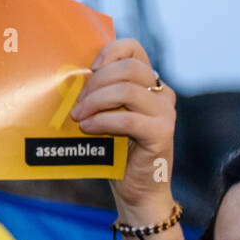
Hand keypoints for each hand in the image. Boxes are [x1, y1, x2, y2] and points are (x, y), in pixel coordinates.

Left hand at [72, 38, 176, 219]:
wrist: (138, 192)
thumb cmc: (119, 154)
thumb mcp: (108, 115)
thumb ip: (101, 93)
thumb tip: (72, 77)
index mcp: (150, 84)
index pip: (134, 48)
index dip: (111, 51)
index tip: (91, 68)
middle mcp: (163, 94)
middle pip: (128, 68)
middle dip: (96, 83)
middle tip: (77, 103)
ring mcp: (166, 113)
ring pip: (127, 90)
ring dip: (96, 102)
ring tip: (79, 117)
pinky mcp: (163, 134)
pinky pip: (128, 119)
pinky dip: (102, 122)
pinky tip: (88, 129)